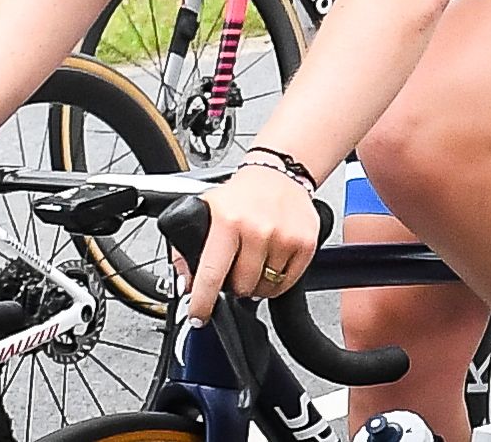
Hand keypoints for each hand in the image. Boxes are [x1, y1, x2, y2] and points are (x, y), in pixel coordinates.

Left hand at [181, 164, 320, 322]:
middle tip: (235, 266)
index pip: (211, 273)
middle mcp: (256, 229)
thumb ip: (188, 248)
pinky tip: (271, 262)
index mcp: (227, 221)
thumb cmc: (240, 197)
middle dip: (234, 284)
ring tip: (254, 261)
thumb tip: (186, 284)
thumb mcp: (206, 211)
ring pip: (264, 288)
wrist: (277, 173)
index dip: (202, 301)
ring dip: (256, 283)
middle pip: (241, 287)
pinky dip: (277, 281)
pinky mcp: (305, 243)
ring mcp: (283, 237)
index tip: (198, 316)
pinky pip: (286, 284)